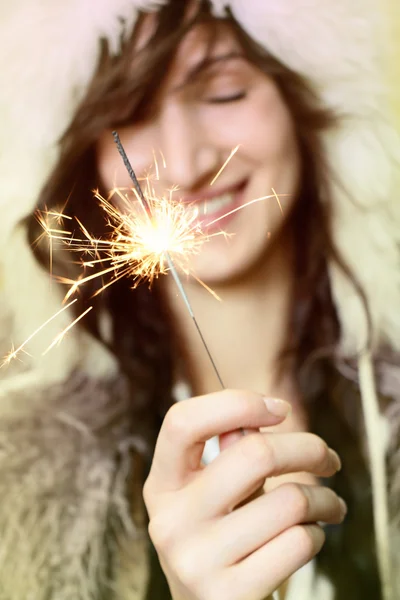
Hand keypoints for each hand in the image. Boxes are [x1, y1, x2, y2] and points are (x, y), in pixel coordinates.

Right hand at [143, 390, 344, 599]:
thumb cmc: (218, 539)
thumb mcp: (208, 496)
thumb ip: (228, 453)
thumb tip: (269, 411)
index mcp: (161, 485)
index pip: (182, 421)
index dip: (235, 402)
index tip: (279, 410)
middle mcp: (170, 521)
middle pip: (255, 453)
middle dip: (309, 448)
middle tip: (329, 458)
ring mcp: (196, 561)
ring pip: (290, 500)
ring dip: (323, 498)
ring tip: (328, 504)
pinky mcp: (229, 596)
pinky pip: (299, 542)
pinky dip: (317, 534)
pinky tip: (310, 536)